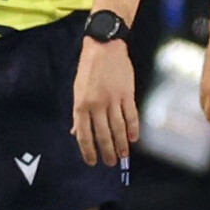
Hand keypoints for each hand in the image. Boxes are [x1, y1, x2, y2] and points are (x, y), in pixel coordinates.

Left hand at [72, 37, 139, 166]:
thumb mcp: (77, 91)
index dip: (88, 151)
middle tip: (110, 163)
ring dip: (121, 144)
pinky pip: (131, 115)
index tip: (92, 161)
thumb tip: (76, 133)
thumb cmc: (88, 69)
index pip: (84, 135)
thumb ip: (78, 114)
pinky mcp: (127, 94)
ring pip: (118, 128)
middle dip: (107, 151)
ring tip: (123, 155)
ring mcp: (113, 100)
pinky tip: (134, 138)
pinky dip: (133, 128)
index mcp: (81, 105)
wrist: (104, 47)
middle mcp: (96, 105)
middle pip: (102, 134)